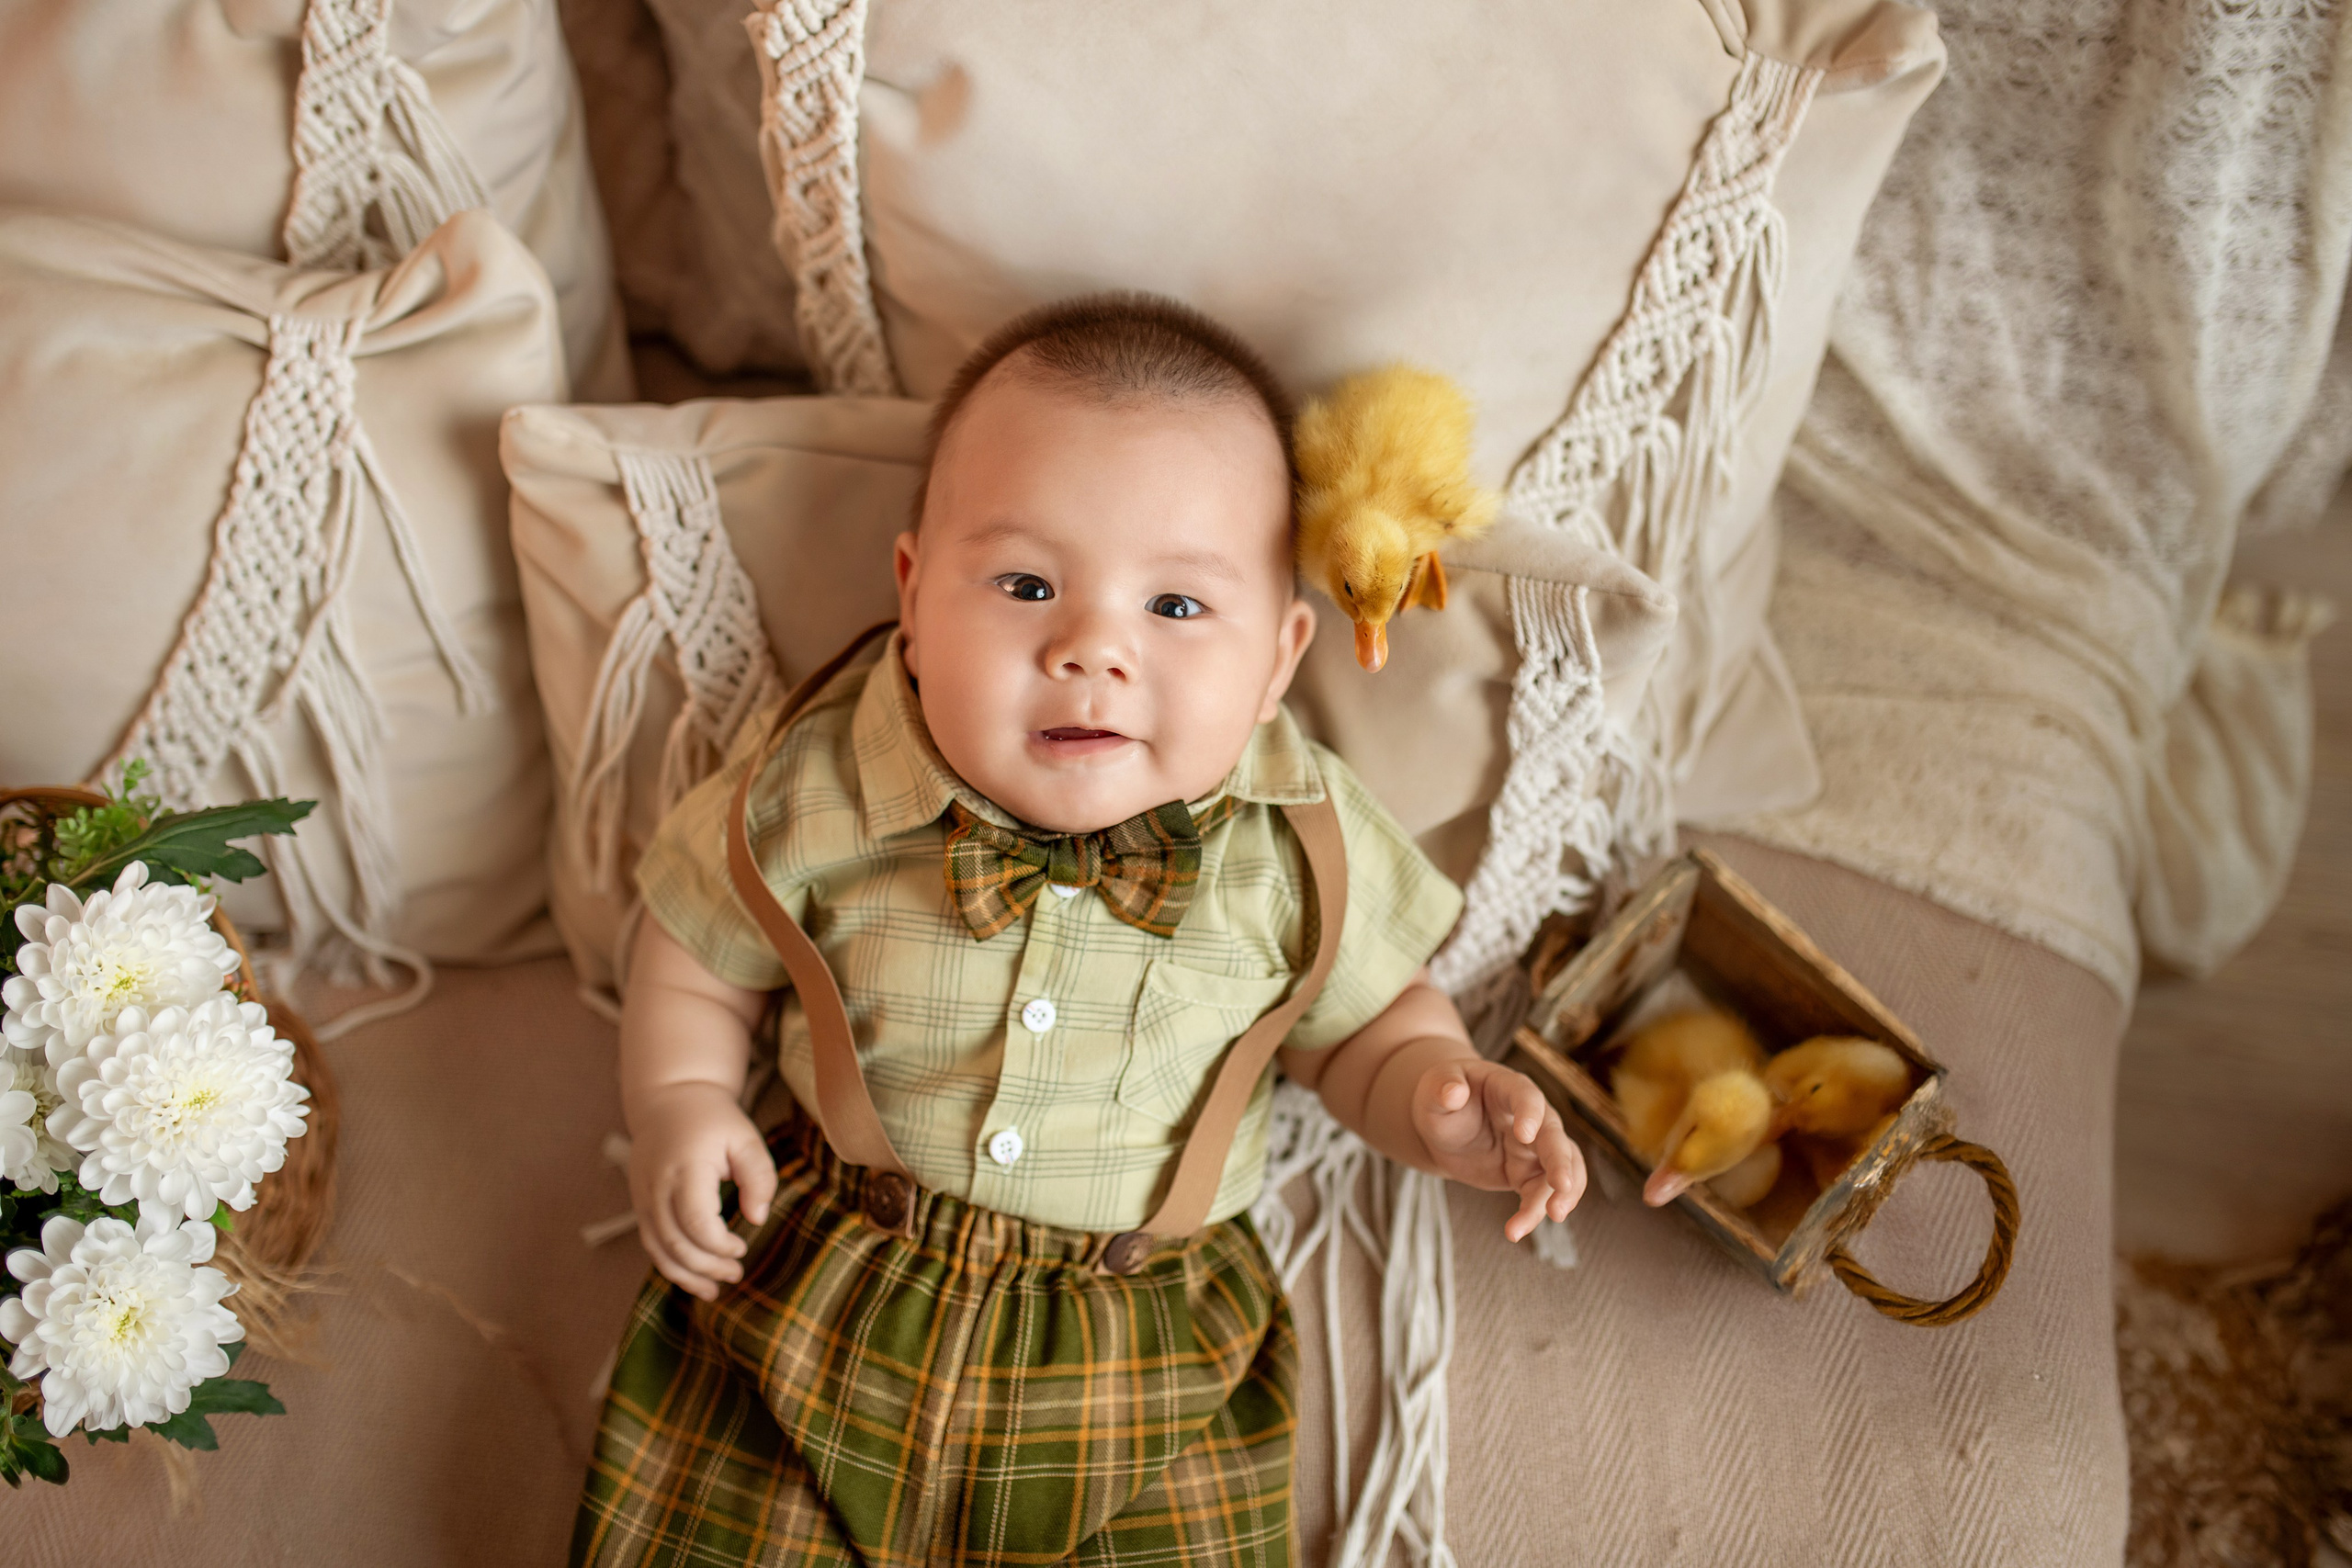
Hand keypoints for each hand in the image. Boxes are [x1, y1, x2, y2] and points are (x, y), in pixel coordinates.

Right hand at [625, 1081, 778, 1300]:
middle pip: (676, 1243)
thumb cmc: (713, 1119)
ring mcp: (643, 1198)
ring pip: (658, 1250)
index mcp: (686, 1168)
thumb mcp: (745, 1137)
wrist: (668, 1101)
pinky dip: (670, 1266)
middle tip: (737, 1274)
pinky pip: (651, 1244)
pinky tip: (694, 1278)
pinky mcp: (640, 1205)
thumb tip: (758, 1218)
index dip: (719, 1245)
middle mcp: (657, 1187)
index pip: (696, 1222)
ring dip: (686, 1275)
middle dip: (707, 1267)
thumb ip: (759, 1175)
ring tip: (715, 1290)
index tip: (743, 1247)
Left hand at [1410, 1058, 1586, 1241]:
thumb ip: (1443, 1088)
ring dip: (1564, 1192)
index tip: (1525, 1136)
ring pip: (1563, 1168)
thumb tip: (1452, 1091)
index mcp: (1509, 1088)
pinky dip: (1535, 1213)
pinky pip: (1543, 1194)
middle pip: (1555, 1136)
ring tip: (1554, 1215)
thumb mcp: (1434, 1089)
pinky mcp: (1528, 1174)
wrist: (1443, 1128)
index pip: (1527, 1097)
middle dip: (1561, 1161)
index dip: (1530, 1114)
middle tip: (1561, 1185)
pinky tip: (1515, 1231)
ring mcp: (1535, 1148)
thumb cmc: (1442, 1099)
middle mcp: (1533, 1117)